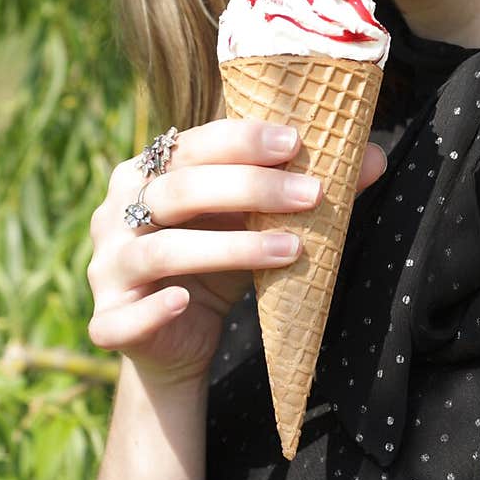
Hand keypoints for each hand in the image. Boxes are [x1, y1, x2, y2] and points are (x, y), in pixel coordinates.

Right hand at [86, 118, 386, 387]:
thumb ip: (303, 189)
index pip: (193, 143)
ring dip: (229, 248)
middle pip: (179, 189)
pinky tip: (187, 301)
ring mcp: (107, 265)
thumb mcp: (259, 221)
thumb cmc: (219, 259)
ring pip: (161, 249)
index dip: (243, 140)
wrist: (178, 339)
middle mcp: (117, 210)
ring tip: (292, 249)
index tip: (297, 142)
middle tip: (312, 194)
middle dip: (250, 188)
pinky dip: (154, 308)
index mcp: (147, 170)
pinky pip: (124, 314)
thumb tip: (374, 158)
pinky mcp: (106, 319)